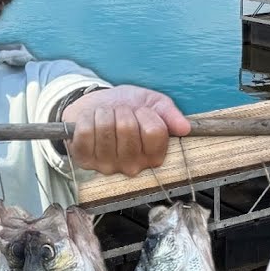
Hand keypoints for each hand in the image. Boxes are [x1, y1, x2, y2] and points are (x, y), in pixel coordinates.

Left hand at [61, 85, 189, 176]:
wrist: (98, 106)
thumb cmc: (128, 108)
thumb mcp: (153, 104)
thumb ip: (170, 114)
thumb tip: (185, 127)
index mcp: (153, 156)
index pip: (155, 132)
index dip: (146, 114)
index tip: (140, 112)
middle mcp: (132, 166)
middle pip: (128, 128)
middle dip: (122, 110)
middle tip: (120, 113)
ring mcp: (107, 166)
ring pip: (105, 128)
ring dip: (104, 113)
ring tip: (106, 116)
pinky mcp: (85, 160)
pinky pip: (85, 132)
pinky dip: (87, 118)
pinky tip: (91, 121)